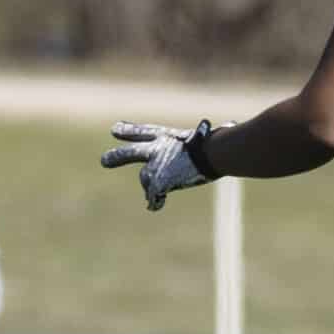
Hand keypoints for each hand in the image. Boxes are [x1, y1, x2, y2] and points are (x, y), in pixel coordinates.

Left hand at [99, 120, 219, 210]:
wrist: (212, 152)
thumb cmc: (216, 143)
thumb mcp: (207, 136)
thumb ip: (207, 136)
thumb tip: (230, 127)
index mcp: (167, 136)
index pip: (144, 132)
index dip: (129, 131)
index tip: (114, 129)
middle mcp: (156, 148)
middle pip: (130, 152)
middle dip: (116, 157)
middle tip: (103, 161)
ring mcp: (155, 164)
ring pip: (145, 179)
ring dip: (151, 186)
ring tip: (157, 191)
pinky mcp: (157, 180)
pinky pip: (153, 197)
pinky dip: (154, 203)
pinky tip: (154, 206)